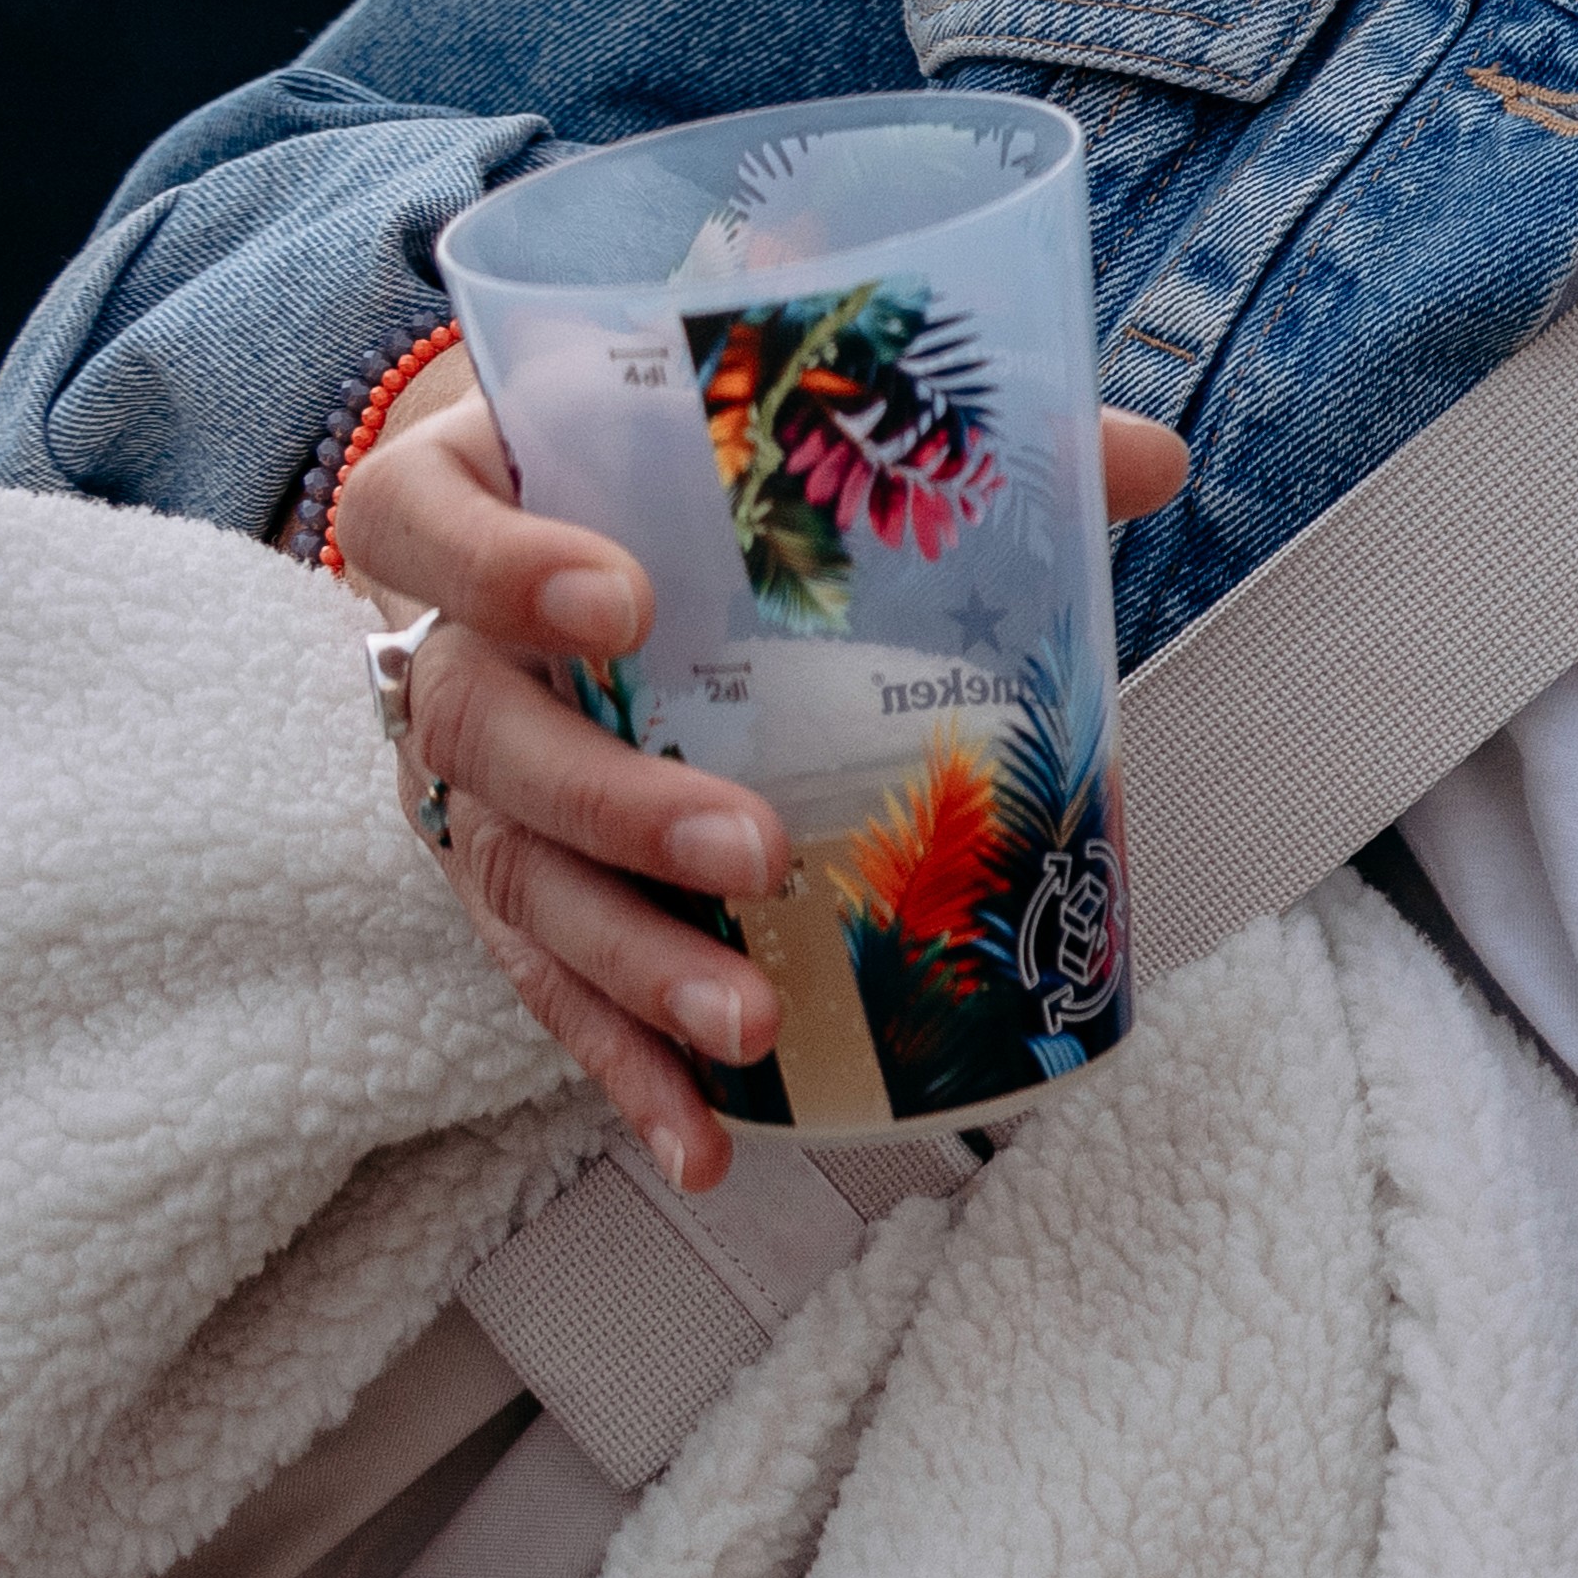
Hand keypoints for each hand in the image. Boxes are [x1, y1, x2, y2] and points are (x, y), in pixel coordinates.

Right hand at [349, 366, 1195, 1193]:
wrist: (552, 564)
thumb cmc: (668, 491)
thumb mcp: (751, 438)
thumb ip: (934, 435)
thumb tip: (1150, 460)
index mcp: (469, 505)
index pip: (427, 524)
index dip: (502, 564)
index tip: (621, 601)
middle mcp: (440, 661)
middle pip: (484, 738)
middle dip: (618, 805)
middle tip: (751, 851)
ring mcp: (465, 795)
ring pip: (522, 889)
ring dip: (636, 966)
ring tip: (749, 1021)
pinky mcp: (512, 899)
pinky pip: (558, 994)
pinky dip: (631, 1070)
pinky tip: (711, 1141)